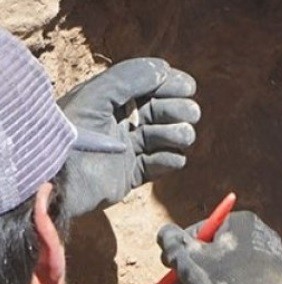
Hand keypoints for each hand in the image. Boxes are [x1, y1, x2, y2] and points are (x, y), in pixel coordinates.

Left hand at [58, 58, 200, 216]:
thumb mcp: (95, 97)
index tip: (186, 87)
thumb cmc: (72, 133)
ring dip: (177, 134)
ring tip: (168, 137)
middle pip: (169, 110)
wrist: (60, 181)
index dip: (173, 84)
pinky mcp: (134, 173)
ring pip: (172, 136)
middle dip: (179, 109)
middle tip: (182, 114)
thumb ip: (128, 78)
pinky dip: (170, 159)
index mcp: (113, 99)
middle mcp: (124, 121)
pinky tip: (161, 158)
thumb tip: (164, 69)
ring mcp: (131, 148)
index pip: (152, 85)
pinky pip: (166, 163)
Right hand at [156, 211, 281, 283]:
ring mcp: (264, 267)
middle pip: (211, 259)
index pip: (202, 230)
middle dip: (183, 281)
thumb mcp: (190, 260)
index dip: (179, 248)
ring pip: (220, 281)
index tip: (166, 264)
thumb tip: (166, 234)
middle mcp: (257, 241)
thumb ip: (172, 244)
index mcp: (243, 224)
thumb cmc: (228, 282)